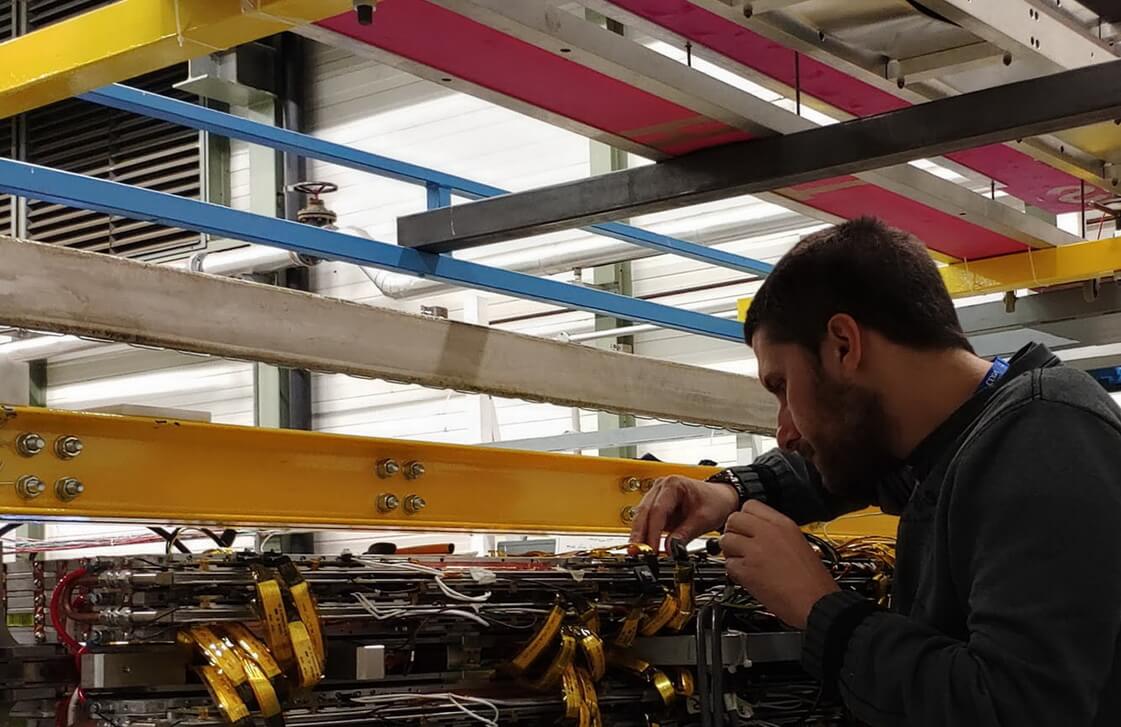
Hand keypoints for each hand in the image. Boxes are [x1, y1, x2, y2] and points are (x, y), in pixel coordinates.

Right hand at [629, 475, 738, 550]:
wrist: (722, 498)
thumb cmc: (715, 501)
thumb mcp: (703, 519)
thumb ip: (685, 534)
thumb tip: (670, 549)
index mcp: (673, 484)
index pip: (657, 510)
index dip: (653, 532)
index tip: (652, 548)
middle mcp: (661, 487)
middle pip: (644, 511)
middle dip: (639, 534)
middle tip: (636, 552)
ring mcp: (657, 496)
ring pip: (641, 515)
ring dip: (639, 534)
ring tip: (637, 551)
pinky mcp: (657, 506)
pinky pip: (646, 520)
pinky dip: (644, 533)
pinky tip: (643, 545)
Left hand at [720, 501, 838, 628]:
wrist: (816, 603)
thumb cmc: (812, 580)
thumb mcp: (799, 542)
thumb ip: (776, 532)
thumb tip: (756, 529)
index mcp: (783, 524)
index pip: (750, 505)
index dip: (745, 517)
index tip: (745, 527)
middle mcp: (767, 534)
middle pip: (734, 519)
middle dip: (733, 531)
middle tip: (740, 543)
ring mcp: (755, 551)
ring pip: (726, 540)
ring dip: (731, 551)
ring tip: (743, 561)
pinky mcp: (747, 571)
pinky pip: (728, 564)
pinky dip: (734, 571)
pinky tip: (746, 576)